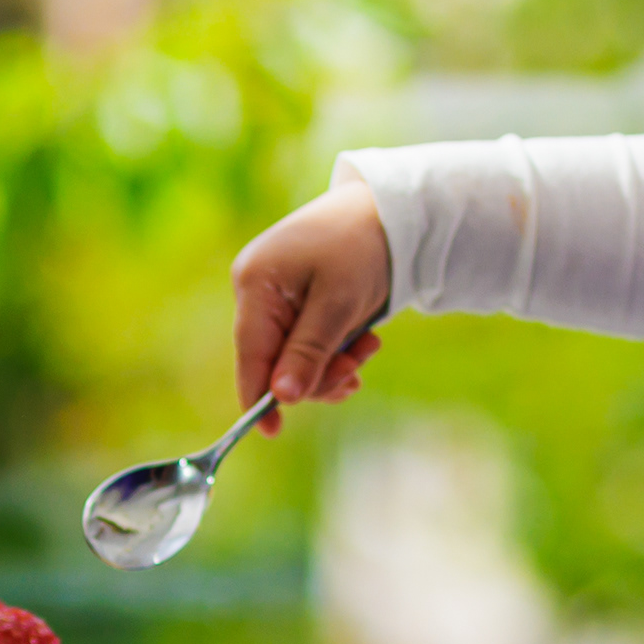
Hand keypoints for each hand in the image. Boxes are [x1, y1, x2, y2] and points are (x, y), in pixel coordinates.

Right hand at [229, 177, 391, 435]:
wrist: (393, 209)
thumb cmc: (362, 248)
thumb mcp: (339, 305)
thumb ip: (307, 354)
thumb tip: (280, 399)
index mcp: (256, 284)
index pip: (251, 354)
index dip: (259, 397)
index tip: (273, 434)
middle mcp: (258, 290)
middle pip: (274, 360)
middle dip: (317, 375)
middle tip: (356, 375)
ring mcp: (277, 294)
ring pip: (295, 356)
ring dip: (333, 364)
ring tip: (368, 350)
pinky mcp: (298, 299)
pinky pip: (308, 340)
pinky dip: (335, 350)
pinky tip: (363, 343)